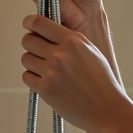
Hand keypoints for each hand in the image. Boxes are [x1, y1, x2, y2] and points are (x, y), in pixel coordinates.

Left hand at [20, 13, 131, 132]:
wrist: (106, 109)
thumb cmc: (102, 81)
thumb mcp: (91, 51)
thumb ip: (70, 39)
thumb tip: (48, 31)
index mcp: (73, 42)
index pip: (39, 23)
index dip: (31, 22)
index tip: (29, 25)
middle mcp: (60, 55)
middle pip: (28, 40)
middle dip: (32, 43)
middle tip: (39, 50)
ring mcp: (51, 73)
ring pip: (26, 58)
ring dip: (33, 61)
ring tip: (46, 68)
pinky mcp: (45, 89)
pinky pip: (27, 76)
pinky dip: (33, 77)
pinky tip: (46, 80)